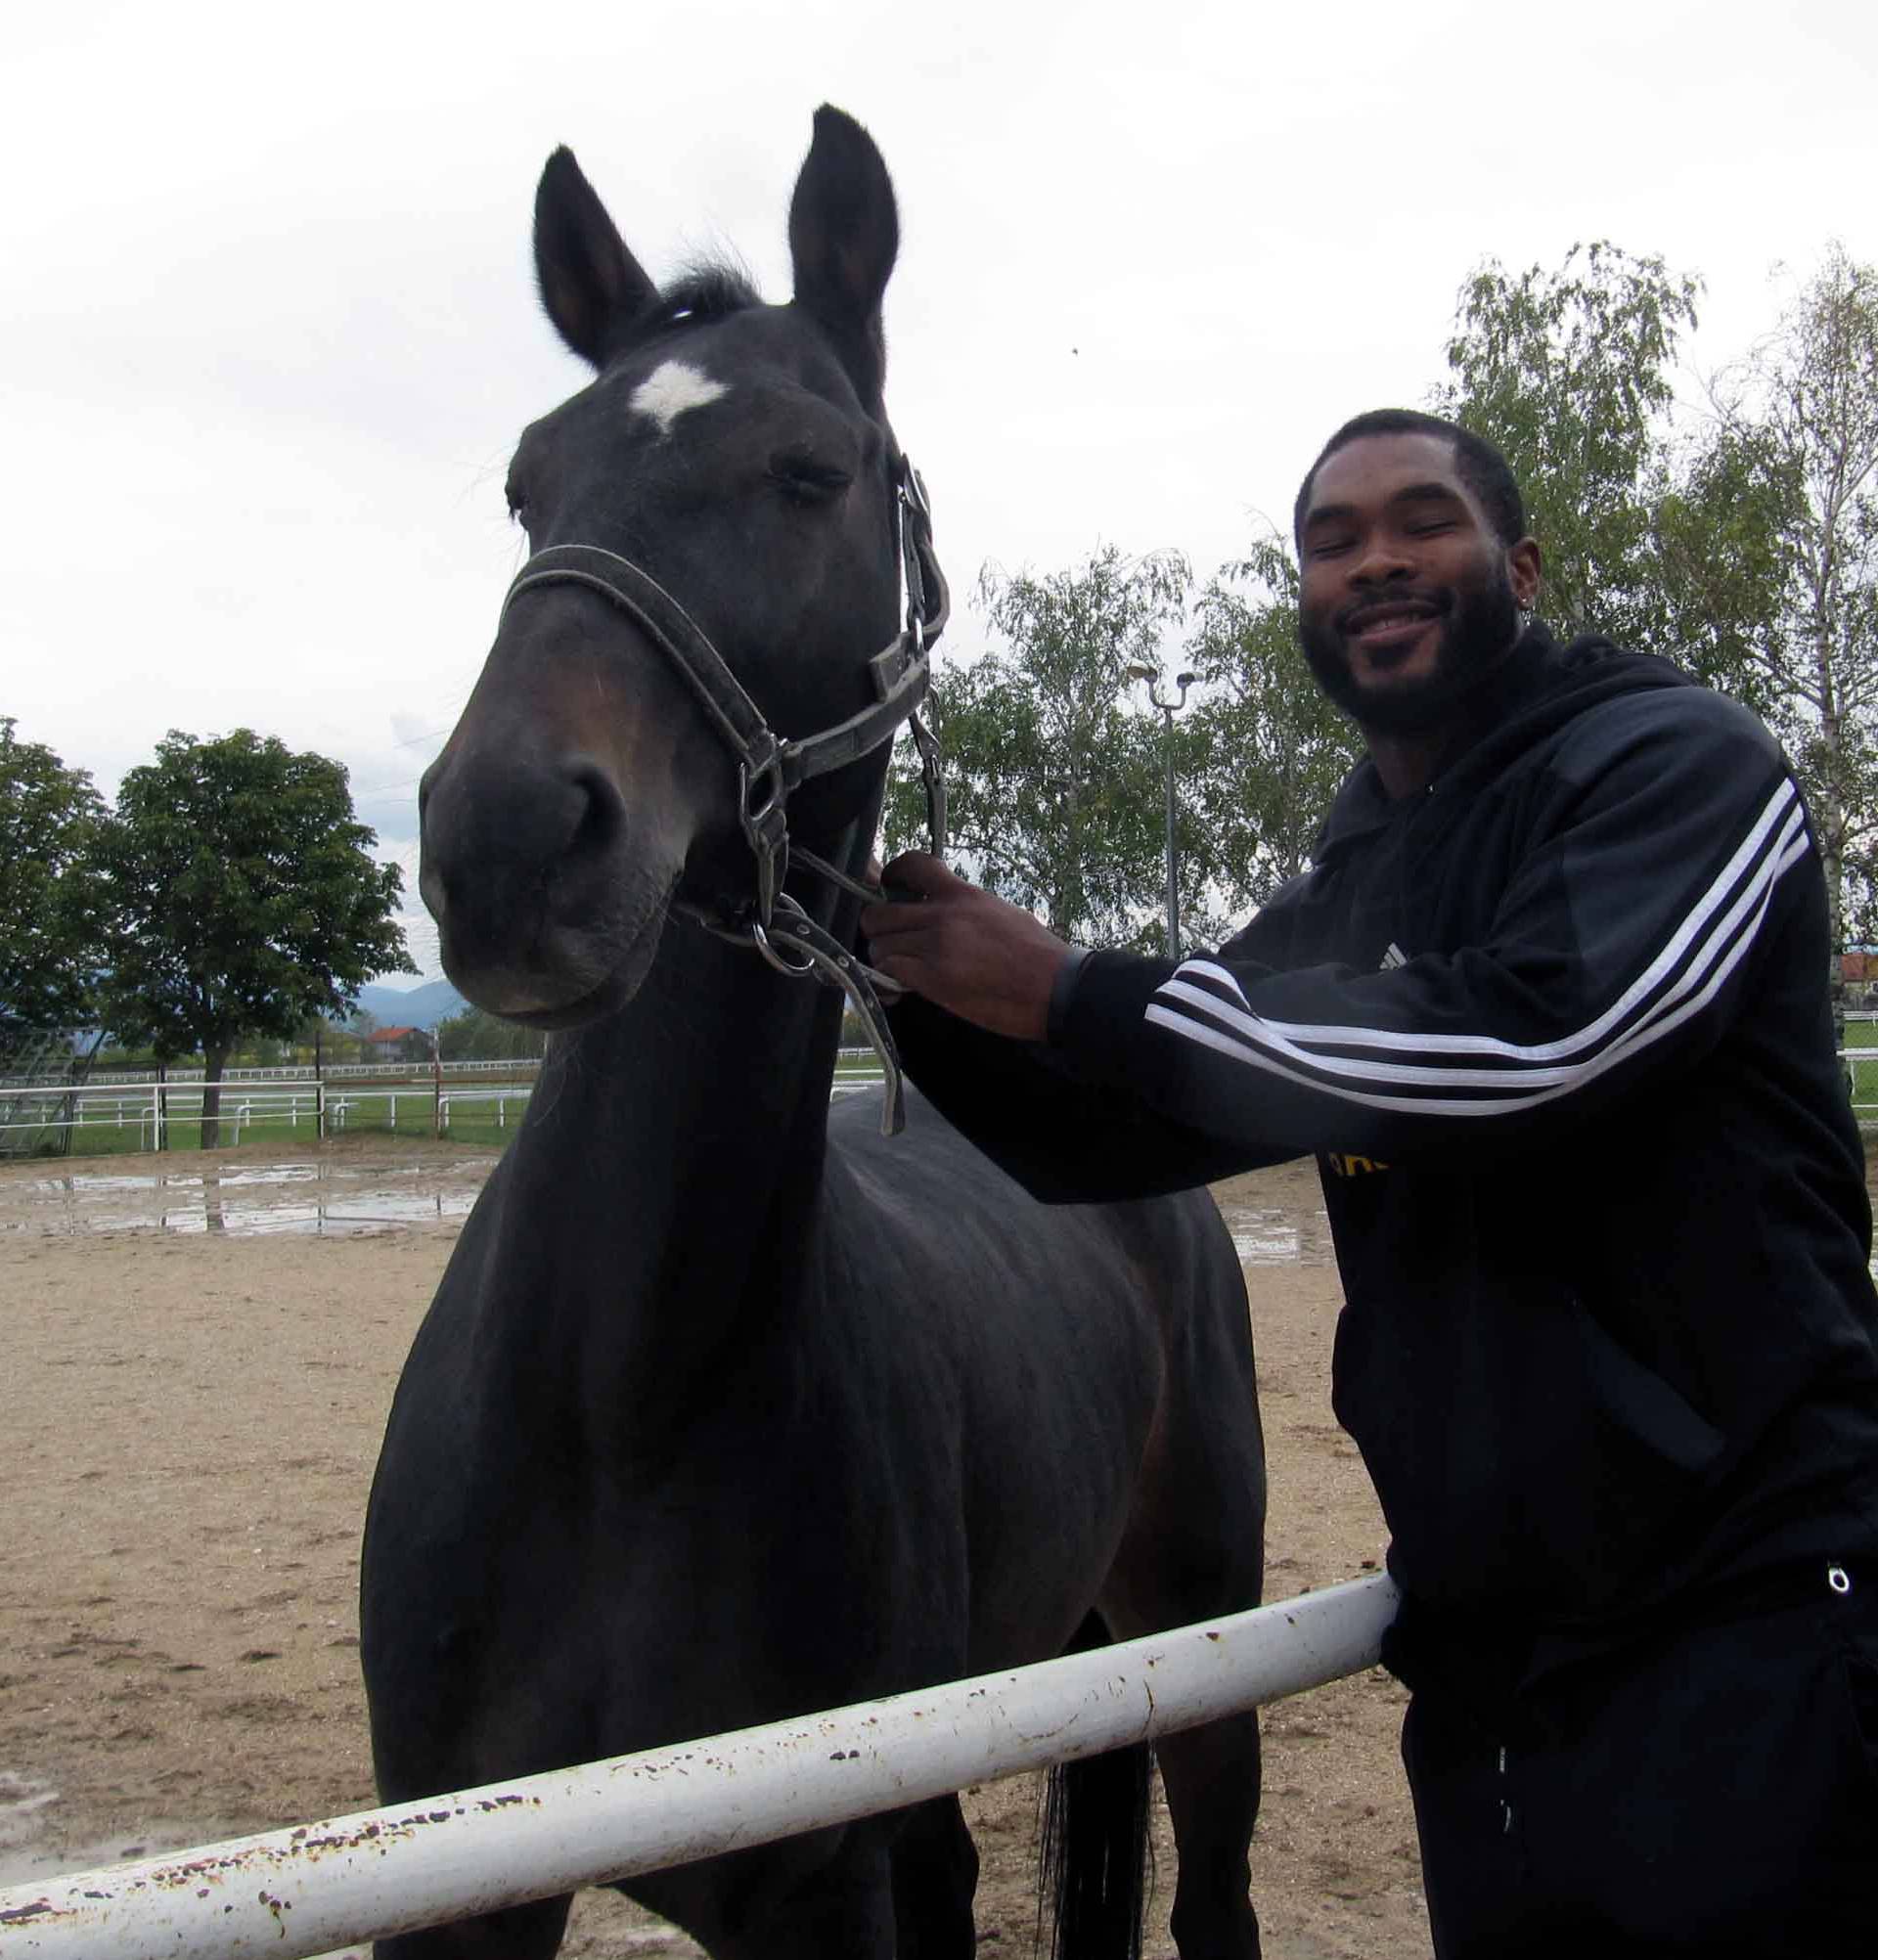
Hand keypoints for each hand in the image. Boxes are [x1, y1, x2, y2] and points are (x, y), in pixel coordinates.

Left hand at [860, 854, 1073, 1041]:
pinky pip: (889, 972)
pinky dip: (888, 982)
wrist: (1057, 988)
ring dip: (884, 960)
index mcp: (963, 895)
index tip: (891, 889)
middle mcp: (944, 915)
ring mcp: (936, 946)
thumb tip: (943, 914)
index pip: (912, 866)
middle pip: (879, 913)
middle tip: (893, 944)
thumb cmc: (1038, 956)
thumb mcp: (1001, 914)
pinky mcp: (934, 978)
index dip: (893, 876)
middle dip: (880, 931)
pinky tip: (900, 990)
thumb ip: (965, 910)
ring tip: (899, 972)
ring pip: (879, 945)